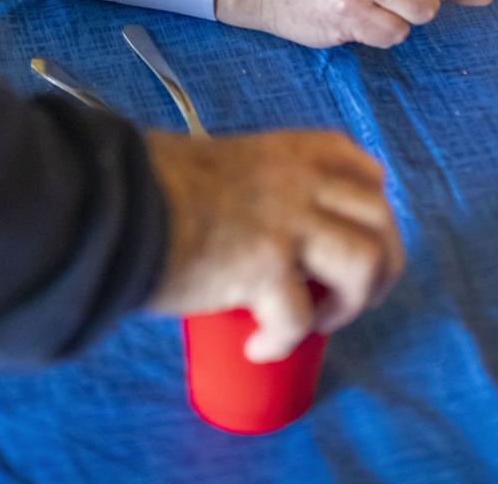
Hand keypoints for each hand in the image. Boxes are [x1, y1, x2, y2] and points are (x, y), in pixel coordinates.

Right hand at [145, 128, 403, 360]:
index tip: (352, 238)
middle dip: (380, 268)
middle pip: (380, 220)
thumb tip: (254, 215)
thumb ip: (251, 179)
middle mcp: (298, 180)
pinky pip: (302, 320)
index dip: (370, 209)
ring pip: (365, 262)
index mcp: (287, 151)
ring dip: (350, 303)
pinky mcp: (268, 268)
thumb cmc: (151, 185)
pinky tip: (259, 346)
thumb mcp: (217, 162)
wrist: (117, 207)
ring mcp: (288, 222)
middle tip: (345, 298)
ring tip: (314, 320)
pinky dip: (284, 342)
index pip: (363, 168)